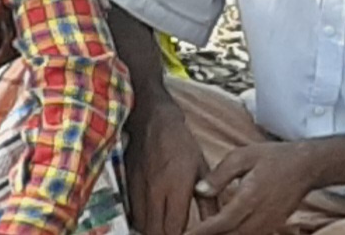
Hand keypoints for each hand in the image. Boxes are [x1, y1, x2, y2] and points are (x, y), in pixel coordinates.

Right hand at [126, 96, 200, 234]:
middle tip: (177, 234)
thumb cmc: (180, 144)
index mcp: (176, 186)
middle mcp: (155, 190)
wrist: (150, 120)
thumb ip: (209, 200)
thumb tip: (217, 224)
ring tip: (164, 229)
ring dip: (153, 231)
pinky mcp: (127, 185)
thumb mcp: (202, 169)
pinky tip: (152, 220)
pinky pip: (132, 213)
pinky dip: (142, 221)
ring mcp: (138, 188)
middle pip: (156, 230)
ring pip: (142, 224)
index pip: (175, 227)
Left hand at [194, 138, 326, 234]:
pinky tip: (221, 233)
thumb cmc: (273, 158)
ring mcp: (270, 223)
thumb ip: (219, 175)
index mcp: (251, 197)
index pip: (223, 221)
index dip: (203, 231)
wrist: (306, 166)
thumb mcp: (242, 156)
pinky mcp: (274, 226)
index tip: (185, 234)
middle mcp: (262, 215)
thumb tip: (199, 191)